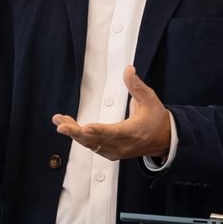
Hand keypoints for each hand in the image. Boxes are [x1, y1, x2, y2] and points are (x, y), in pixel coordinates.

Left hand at [53, 66, 171, 162]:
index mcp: (134, 132)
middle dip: (76, 132)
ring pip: (90, 144)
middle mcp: (123, 145)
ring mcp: (115, 151)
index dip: (98, 131)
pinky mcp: (110, 153)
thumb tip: (128, 70)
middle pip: (96, 141)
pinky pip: (91, 146)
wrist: (162, 139)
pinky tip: (68, 126)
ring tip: (59, 121)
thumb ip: (136, 85)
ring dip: (74, 133)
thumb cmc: (155, 119)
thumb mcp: (149, 99)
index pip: (114, 132)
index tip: (85, 128)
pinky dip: (79, 137)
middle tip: (61, 125)